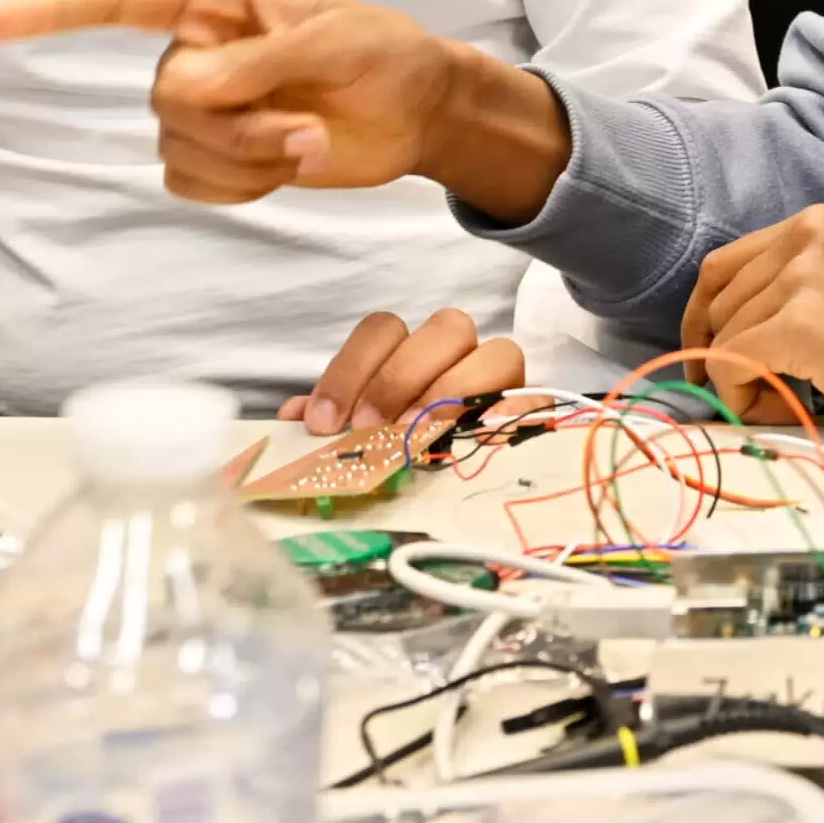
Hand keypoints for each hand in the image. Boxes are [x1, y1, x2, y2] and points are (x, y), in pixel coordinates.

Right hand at [0, 0, 570, 219]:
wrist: (418, 111)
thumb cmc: (384, 53)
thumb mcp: (333, 43)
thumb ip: (258, 64)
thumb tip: (185, 87)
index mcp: (219, 1)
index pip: (120, 0)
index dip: (55, 10)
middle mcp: (199, 50)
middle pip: (163, 97)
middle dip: (235, 124)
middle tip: (302, 122)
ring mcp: (207, 106)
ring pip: (176, 147)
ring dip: (248, 158)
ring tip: (306, 137)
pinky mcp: (223, 154)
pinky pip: (194, 184)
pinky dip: (243, 186)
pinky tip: (286, 164)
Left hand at [278, 308, 527, 435]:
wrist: (466, 495)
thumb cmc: (401, 454)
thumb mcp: (357, 438)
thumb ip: (329, 424)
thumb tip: (290, 421)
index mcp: (411, 351)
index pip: (382, 329)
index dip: (350, 370)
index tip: (323, 421)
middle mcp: (460, 354)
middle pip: (445, 327)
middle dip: (401, 376)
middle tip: (370, 427)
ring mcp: (502, 382)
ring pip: (496, 352)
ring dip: (452, 391)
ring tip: (417, 437)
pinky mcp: (532, 414)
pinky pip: (533, 399)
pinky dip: (508, 412)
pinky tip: (478, 436)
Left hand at [681, 206, 823, 450]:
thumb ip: (804, 293)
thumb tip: (737, 342)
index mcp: (819, 223)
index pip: (725, 267)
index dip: (707, 317)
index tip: (711, 357)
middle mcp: (805, 237)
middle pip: (719, 303)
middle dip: (726, 356)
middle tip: (770, 396)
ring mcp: (803, 279)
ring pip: (723, 339)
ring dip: (742, 383)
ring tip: (795, 403)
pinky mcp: (804, 327)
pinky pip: (732, 366)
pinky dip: (742, 398)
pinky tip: (789, 409)